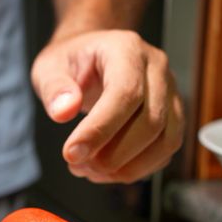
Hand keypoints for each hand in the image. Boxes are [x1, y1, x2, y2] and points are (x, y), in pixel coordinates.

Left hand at [30, 30, 183, 182]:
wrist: (89, 57)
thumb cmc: (71, 62)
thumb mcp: (49, 68)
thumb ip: (54, 89)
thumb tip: (63, 112)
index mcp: (126, 50)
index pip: (125, 93)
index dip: (100, 129)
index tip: (72, 153)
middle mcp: (156, 69)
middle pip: (151, 121)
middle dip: (113, 154)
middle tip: (77, 165)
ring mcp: (170, 93)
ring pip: (165, 140)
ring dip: (127, 167)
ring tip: (89, 171)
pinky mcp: (172, 116)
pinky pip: (165, 151)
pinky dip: (136, 169)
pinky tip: (105, 171)